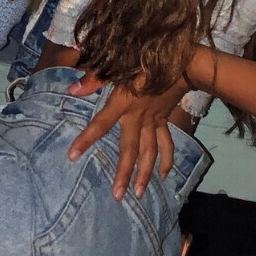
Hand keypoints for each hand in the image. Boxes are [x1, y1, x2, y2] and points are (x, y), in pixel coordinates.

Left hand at [66, 71, 188, 200]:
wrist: (182, 61)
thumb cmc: (146, 59)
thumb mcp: (119, 65)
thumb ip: (95, 79)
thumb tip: (73, 90)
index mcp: (123, 103)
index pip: (100, 124)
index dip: (86, 139)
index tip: (72, 155)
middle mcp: (138, 117)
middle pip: (130, 149)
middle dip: (124, 173)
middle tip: (117, 196)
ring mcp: (153, 120)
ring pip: (150, 151)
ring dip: (145, 173)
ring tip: (139, 193)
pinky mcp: (163, 119)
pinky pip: (166, 142)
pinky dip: (166, 158)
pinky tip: (163, 174)